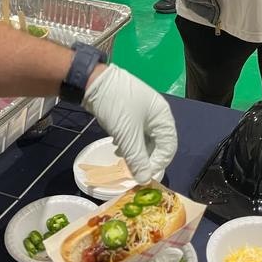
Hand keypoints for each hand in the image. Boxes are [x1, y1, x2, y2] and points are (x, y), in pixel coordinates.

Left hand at [82, 65, 176, 183]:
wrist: (93, 81)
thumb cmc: (116, 106)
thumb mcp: (127, 135)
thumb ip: (137, 159)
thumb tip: (144, 180)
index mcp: (163, 116)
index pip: (169, 147)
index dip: (158, 163)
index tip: (143, 176)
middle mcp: (157, 114)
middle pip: (157, 143)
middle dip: (145, 158)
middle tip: (131, 169)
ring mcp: (144, 112)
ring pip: (145, 138)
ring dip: (135, 151)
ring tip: (121, 157)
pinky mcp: (131, 111)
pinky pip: (135, 132)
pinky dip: (129, 141)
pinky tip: (117, 146)